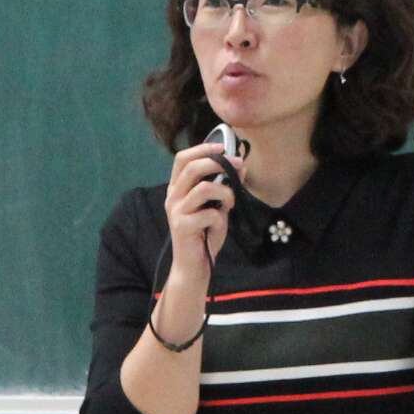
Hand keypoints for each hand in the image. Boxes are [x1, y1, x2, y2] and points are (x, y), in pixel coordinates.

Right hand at [162, 142, 236, 288]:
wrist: (193, 266)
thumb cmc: (204, 235)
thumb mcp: (217, 206)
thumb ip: (224, 187)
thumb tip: (240, 165)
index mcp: (177, 188)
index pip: (182, 158)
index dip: (202, 148)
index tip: (223, 147)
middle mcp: (173, 197)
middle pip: (192, 167)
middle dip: (218, 163)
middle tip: (238, 166)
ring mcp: (176, 212)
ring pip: (203, 188)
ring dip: (225, 192)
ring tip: (231, 202)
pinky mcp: (182, 227)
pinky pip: (209, 214)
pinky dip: (221, 218)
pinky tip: (219, 226)